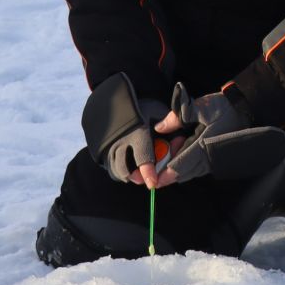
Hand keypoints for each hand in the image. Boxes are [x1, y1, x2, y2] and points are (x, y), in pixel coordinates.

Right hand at [81, 72, 170, 186]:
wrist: (115, 101)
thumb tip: (179, 140)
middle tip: (147, 178)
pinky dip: (121, 173)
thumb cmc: (142, 108)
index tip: (153, 183)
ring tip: (139, 174)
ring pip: (117, 171)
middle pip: (125, 169)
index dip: (148, 172)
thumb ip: (169, 125)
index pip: (142, 156)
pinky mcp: (104, 150)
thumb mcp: (157, 111)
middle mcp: (121, 141)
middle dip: (137, 177)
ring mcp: (110, 146)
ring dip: (129, 176)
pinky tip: (130, 170)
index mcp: (137, 132)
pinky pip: (111, 168)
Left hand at [156, 83, 284, 183]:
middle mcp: (209, 157)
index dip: (166, 174)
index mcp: (204, 145)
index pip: (181, 165)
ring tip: (166, 152)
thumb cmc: (223, 107)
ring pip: (189, 172)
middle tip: (150, 174)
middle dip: (166, 175)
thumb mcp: (200, 106)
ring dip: (175, 168)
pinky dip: (184, 163)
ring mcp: (212, 160)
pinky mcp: (214, 158)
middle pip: (183, 173)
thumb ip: (178, 117)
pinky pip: (195, 168)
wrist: (244, 108)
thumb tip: (160, 128)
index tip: (153, 181)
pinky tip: (179, 147)